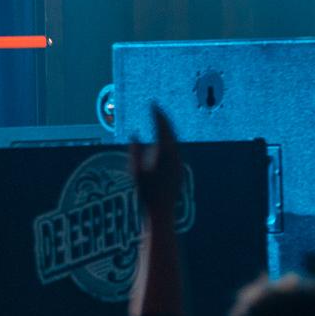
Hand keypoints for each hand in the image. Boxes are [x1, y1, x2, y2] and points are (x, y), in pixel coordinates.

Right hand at [129, 103, 182, 219]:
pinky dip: (168, 139)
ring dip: (167, 129)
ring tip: (159, 119)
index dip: (157, 114)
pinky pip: (175, 147)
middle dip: (163, 119)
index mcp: (166, 153)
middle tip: (156, 108)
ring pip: (175, 139)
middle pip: (171, 131)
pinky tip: (163, 139)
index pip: (163, 127)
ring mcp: (180, 161)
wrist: (162, 210)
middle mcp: (176, 154)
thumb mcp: (136, 171)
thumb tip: (134, 134)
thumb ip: (135, 152)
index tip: (152, 104)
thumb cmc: (146, 193)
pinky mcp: (180, 167)